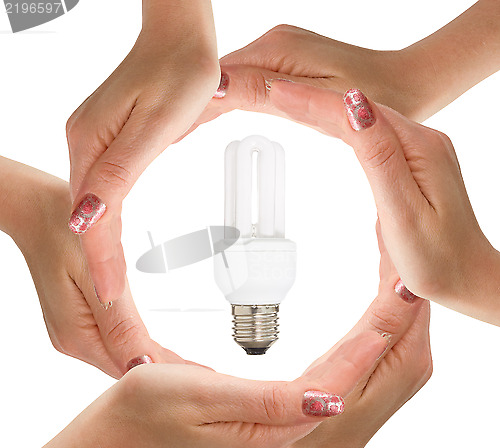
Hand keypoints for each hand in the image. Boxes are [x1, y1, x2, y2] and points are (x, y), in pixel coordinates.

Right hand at [0, 328, 387, 447]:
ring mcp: (261, 431)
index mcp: (259, 434)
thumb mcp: (201, 394)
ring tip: (377, 327)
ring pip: (318, 392)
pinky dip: (323, 370)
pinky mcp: (252, 422)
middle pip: (328, 392)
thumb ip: (264, 400)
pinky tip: (334, 357)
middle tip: (391, 315)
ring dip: (348, 360)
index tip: (384, 327)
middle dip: (362, 353)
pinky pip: (301, 393)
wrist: (118, 423)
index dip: (356, 357)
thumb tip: (324, 400)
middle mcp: (267, 437)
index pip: (323, 392)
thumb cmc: (147, 404)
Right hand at [5, 159, 187, 377]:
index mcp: (79, 335)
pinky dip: (136, 348)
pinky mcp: (77, 321)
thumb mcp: (96, 277)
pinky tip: (153, 351)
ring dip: (152, 362)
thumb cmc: (64, 232)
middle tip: (203, 376)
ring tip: (187, 368)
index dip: (167, 373)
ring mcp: (73, 333)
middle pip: (126, 368)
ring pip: (120, 357)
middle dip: (164, 373)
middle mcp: (74, 341)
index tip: (200, 379)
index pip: (131, 367)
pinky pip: (113, 343)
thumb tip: (142, 364)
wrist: (37, 213)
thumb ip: (119, 324)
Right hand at [66, 0, 219, 301]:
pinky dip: (107, 219)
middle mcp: (83, 145)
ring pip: (93, 206)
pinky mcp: (106, 140)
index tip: (109, 294)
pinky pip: (102, 189)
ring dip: (100, 246)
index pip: (94, 217)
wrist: (180, 38)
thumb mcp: (155, 124)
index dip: (101, 259)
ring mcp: (92, 142)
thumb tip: (86, 217)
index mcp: (90, 144)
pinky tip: (110, 234)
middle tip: (110, 297)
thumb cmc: (178, 72)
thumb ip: (118, 170)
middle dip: (98, 261)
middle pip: (88, 216)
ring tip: (112, 283)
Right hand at [179, 24, 417, 139]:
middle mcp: (275, 43)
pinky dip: (229, 96)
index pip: (219, 78)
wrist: (406, 85)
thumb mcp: (320, 102)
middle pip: (220, 75)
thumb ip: (267, 93)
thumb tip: (218, 89)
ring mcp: (281, 50)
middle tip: (165, 133)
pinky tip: (215, 108)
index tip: (167, 127)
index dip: (192, 104)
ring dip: (207, 100)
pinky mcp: (288, 60)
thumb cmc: (375, 99)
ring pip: (231, 77)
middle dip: (193, 104)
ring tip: (178, 127)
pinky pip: (248, 78)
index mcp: (278, 51)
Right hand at [268, 81, 499, 325]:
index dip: (312, 101)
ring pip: (364, 118)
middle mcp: (422, 140)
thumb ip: (379, 158)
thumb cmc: (437, 259)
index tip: (274, 91)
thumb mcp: (404, 213)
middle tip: (271, 90)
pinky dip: (343, 125)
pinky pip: (372, 133)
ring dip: (325, 107)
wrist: (469, 276)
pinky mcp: (413, 162)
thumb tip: (355, 107)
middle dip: (312, 98)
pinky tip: (329, 121)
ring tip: (288, 98)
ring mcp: (419, 150)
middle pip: (358, 109)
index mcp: (419, 149)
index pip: (355, 114)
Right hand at [281, 222, 431, 447]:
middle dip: (399, 254)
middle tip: (384, 215)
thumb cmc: (323, 421)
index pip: (410, 291)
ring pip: (406, 303)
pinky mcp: (397, 360)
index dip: (401, 254)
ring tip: (383, 233)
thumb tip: (406, 285)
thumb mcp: (342, 373)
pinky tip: (384, 275)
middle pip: (412, 293)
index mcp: (408, 355)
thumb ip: (376, 329)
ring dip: (395, 269)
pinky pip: (398, 316)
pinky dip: (390, 290)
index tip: (390, 219)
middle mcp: (416, 355)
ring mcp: (408, 358)